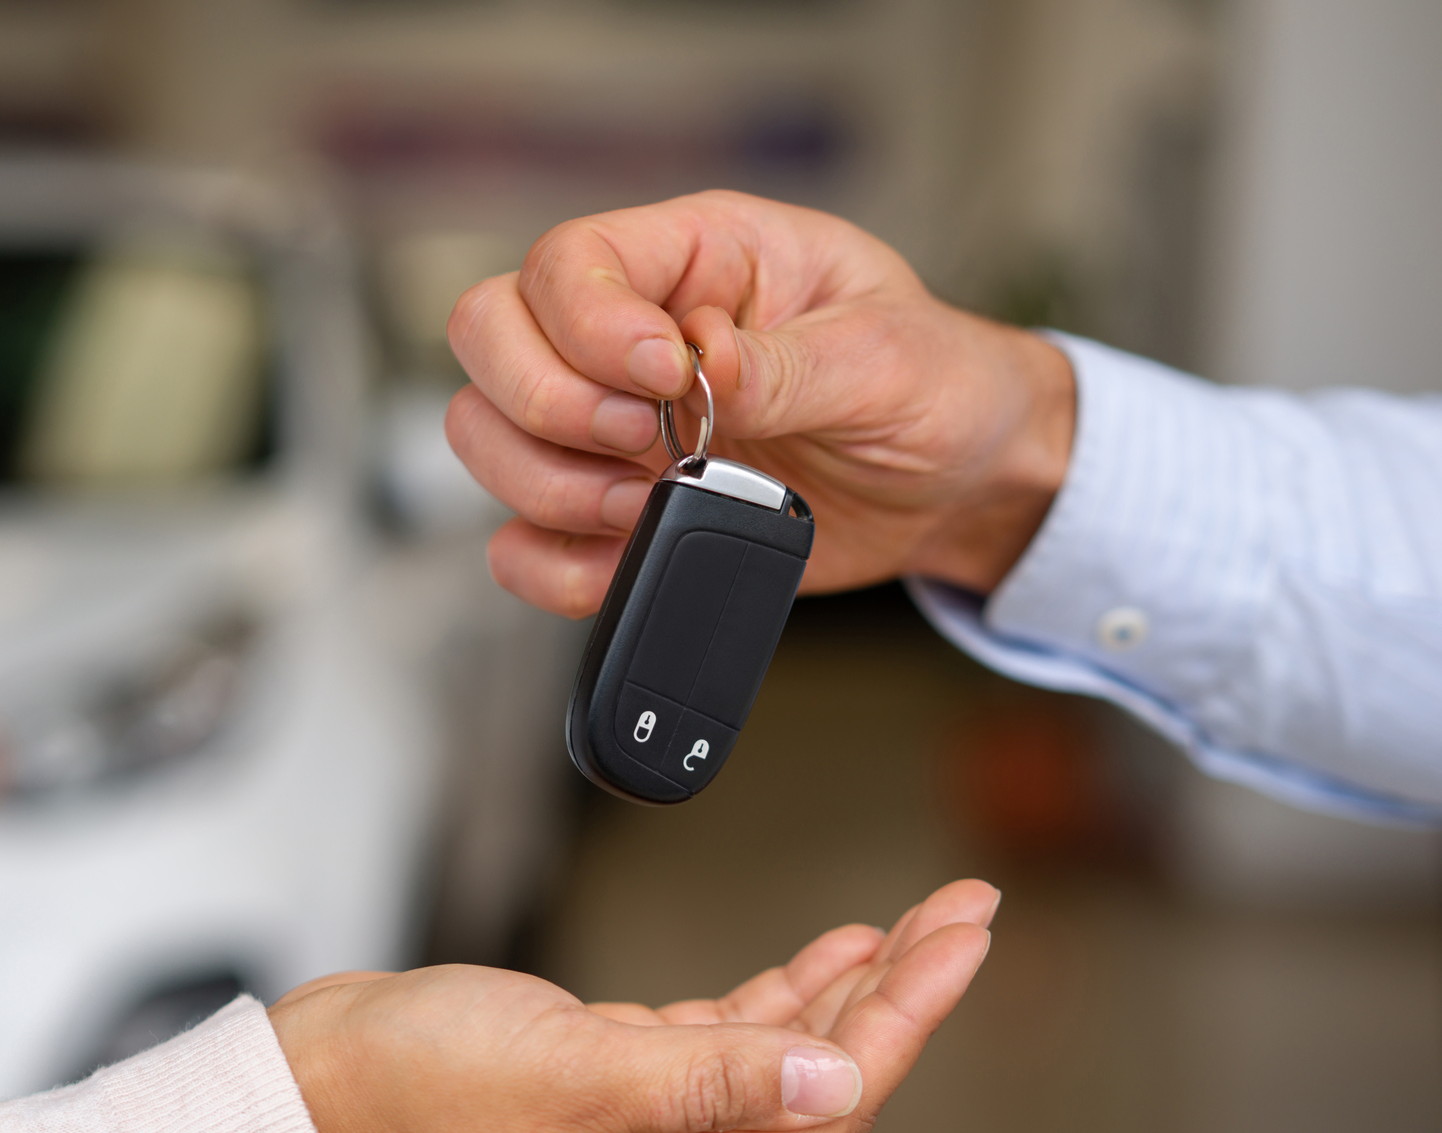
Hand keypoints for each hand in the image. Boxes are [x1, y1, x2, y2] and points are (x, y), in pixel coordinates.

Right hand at [266, 878, 997, 1132]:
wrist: (328, 1072)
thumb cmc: (423, 1083)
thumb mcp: (577, 1073)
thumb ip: (710, 1074)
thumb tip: (836, 1079)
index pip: (830, 1096)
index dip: (907, 1017)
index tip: (961, 943)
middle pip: (826, 1066)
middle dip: (904, 986)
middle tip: (965, 911)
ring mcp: (651, 1108)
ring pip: (784, 1042)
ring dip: (853, 980)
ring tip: (921, 921)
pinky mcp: (619, 1065)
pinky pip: (729, 1028)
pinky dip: (782, 985)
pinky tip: (825, 952)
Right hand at [445, 190, 1075, 616]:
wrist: (956, 485)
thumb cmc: (933, 385)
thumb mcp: (886, 356)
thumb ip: (788, 363)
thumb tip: (704, 365)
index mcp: (697, 258)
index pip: (572, 261)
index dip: (588, 324)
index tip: (664, 378)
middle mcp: (631, 333)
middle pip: (490, 334)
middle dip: (550, 405)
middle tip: (647, 443)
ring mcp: (609, 426)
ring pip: (486, 436)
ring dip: (551, 486)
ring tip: (653, 499)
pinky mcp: (611, 513)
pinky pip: (521, 542)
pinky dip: (556, 566)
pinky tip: (633, 556)